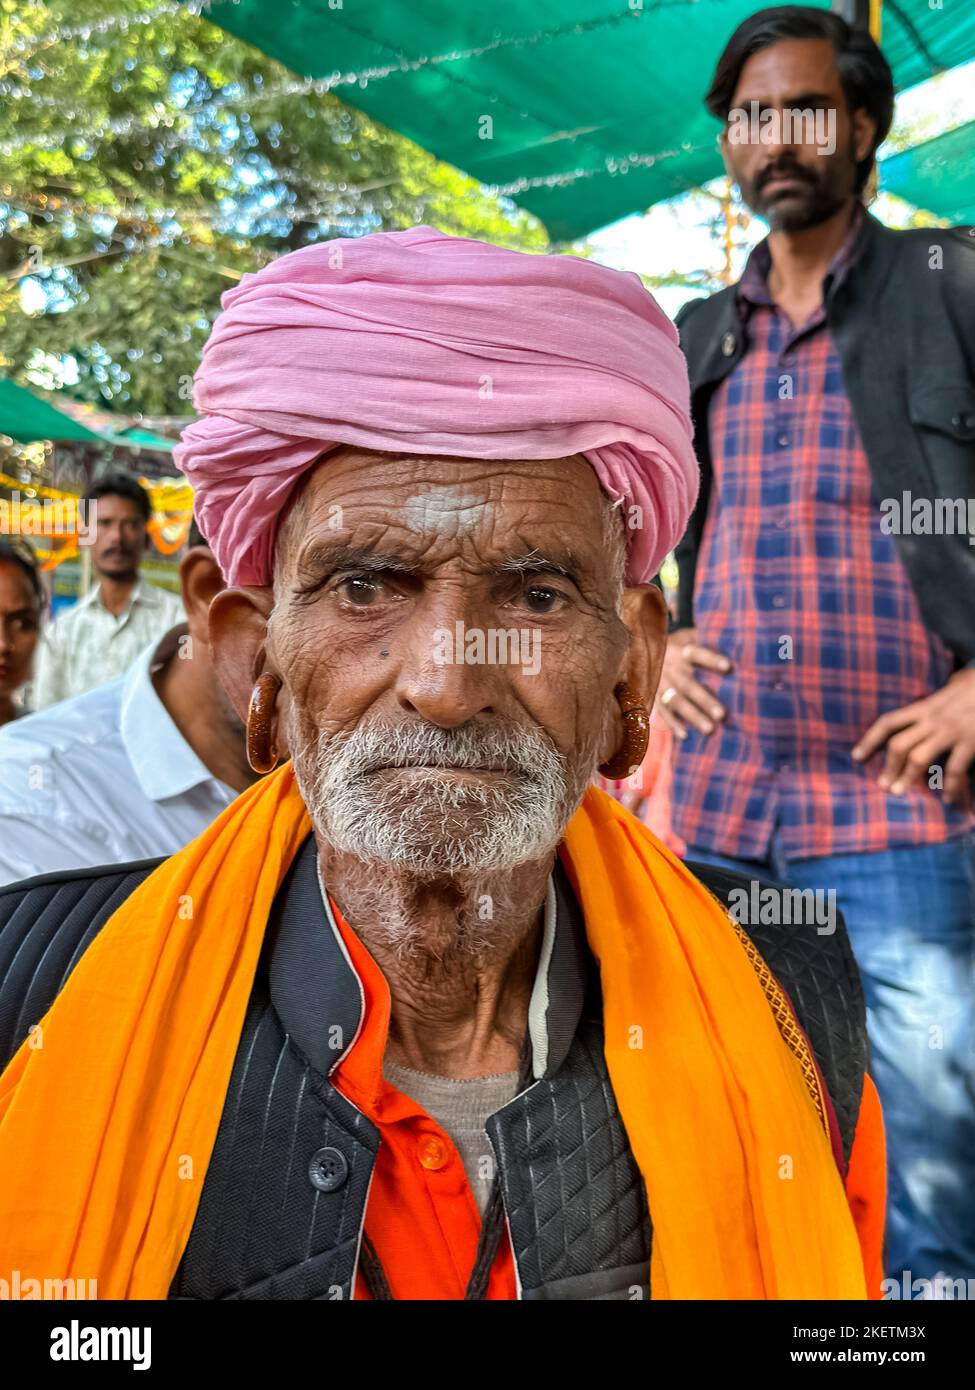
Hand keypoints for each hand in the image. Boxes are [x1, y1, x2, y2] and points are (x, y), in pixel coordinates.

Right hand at [655, 628, 731, 740]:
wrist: (647, 651)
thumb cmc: (683, 649)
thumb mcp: (690, 639)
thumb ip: (711, 643)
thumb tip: (743, 648)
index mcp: (681, 651)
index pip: (696, 654)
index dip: (711, 660)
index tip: (728, 667)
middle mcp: (670, 668)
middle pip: (687, 685)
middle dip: (704, 700)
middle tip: (722, 714)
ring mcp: (661, 684)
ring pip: (676, 701)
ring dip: (692, 716)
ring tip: (709, 729)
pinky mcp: (655, 697)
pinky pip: (663, 712)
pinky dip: (673, 724)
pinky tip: (685, 736)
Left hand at [852, 668, 974, 806]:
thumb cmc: (971, 690)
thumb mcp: (946, 693)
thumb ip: (929, 707)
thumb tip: (912, 718)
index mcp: (923, 707)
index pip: (888, 722)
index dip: (869, 740)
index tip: (856, 757)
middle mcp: (933, 718)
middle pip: (899, 744)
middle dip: (889, 767)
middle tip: (883, 786)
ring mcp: (951, 730)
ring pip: (919, 757)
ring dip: (908, 778)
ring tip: (900, 792)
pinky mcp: (971, 740)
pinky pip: (954, 768)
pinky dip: (950, 786)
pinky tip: (949, 798)